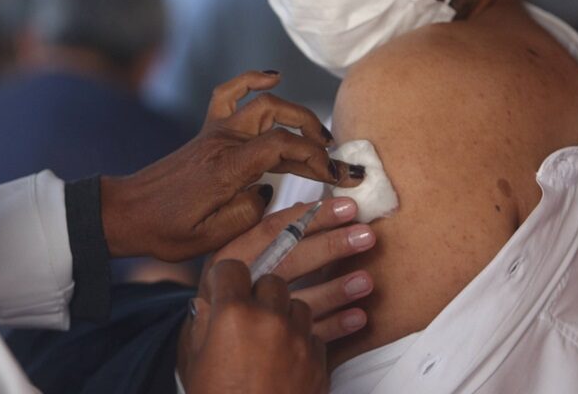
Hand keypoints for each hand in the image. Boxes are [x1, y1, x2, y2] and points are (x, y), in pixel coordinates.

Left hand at [100, 71, 344, 260]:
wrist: (127, 213)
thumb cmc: (164, 231)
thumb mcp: (212, 237)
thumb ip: (248, 212)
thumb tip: (267, 190)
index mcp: (226, 168)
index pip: (282, 146)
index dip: (316, 158)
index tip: (336, 177)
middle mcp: (222, 142)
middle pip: (278, 117)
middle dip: (314, 134)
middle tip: (334, 160)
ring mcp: (213, 132)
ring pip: (261, 103)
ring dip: (295, 113)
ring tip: (318, 135)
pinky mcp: (207, 132)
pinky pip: (229, 93)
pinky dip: (251, 79)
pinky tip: (273, 76)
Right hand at [179, 259, 327, 393]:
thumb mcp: (196, 363)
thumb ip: (203, 325)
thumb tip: (208, 305)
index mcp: (232, 315)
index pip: (232, 267)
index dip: (226, 277)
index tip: (225, 286)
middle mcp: (269, 319)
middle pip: (272, 281)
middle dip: (260, 293)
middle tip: (250, 313)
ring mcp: (299, 341)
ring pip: (298, 306)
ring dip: (285, 315)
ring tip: (271, 336)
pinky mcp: (319, 363)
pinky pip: (314, 336)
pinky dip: (302, 341)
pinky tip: (288, 357)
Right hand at [210, 198, 375, 341]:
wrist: (210, 370)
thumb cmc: (222, 304)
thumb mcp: (228, 265)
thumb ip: (264, 237)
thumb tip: (301, 207)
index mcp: (226, 260)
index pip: (272, 230)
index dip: (312, 217)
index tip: (345, 207)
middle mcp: (241, 288)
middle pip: (290, 260)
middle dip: (331, 246)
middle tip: (365, 235)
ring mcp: (259, 323)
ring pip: (304, 301)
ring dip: (337, 289)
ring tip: (366, 280)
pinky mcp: (277, 354)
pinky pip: (312, 337)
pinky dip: (337, 326)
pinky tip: (358, 316)